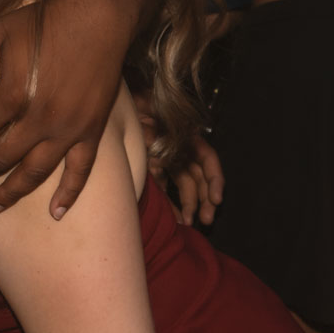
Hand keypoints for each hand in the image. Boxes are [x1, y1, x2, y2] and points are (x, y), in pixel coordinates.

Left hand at [0, 0, 127, 218]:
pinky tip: (56, 213)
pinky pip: (80, 170)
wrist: (97, 17)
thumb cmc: (43, 21)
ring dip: (12, 192)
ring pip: (35, 172)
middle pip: (0, 157)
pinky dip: (69, 193)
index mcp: (11, 94)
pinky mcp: (92, 130)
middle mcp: (39, 118)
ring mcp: (68, 128)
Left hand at [133, 93, 224, 225]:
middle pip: (200, 177)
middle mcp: (181, 150)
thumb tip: (160, 159)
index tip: (216, 199)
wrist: (117, 109)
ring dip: (190, 204)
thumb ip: (154, 138)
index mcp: (185, 137)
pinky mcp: (155, 169)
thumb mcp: (145, 123)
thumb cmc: (134, 112)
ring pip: (186, 186)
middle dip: (206, 200)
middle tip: (207, 220)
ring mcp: (168, 160)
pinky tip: (176, 219)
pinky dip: (172, 203)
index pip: (208, 160)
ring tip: (190, 223)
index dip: (215, 180)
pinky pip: (167, 187)